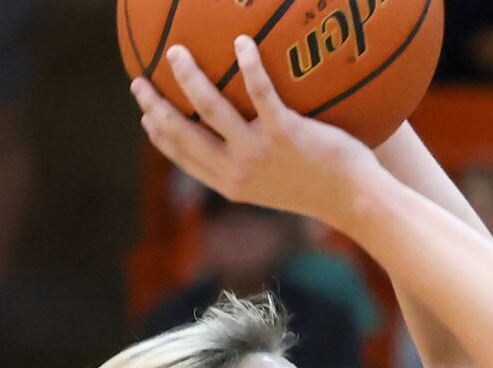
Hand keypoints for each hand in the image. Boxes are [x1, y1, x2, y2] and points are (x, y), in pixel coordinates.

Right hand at [132, 37, 384, 226]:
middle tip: (139, 80)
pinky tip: (241, 42)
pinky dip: (249, 65)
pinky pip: (260, 93)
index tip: (143, 114)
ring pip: (210, 109)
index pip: (182, 156)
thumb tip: (246, 138)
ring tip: (175, 51)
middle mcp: (236, 170)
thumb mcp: (276, 184)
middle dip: (155, 105)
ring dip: (188, 78)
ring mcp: (258, 152)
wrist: (352, 199)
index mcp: (229, 183)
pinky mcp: (285, 133)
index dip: (157, 134)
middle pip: (182, 132)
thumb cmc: (320, 188)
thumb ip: (254, 165)